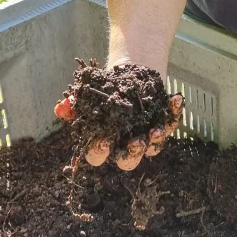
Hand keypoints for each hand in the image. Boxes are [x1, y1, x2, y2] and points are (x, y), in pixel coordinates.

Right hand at [54, 93, 183, 171]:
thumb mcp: (88, 94)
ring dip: (155, 140)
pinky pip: (170, 124)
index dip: (99, 151)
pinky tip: (175, 98)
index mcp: (103, 143)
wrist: (128, 76)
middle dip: (133, 153)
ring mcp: (146, 137)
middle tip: (137, 141)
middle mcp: (125, 146)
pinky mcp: (163, 125)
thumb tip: (61, 108)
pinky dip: (174, 112)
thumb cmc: (105, 89)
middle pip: (128, 160)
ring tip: (156, 128)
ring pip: (152, 148)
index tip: (104, 140)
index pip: (97, 156)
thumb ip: (73, 104)